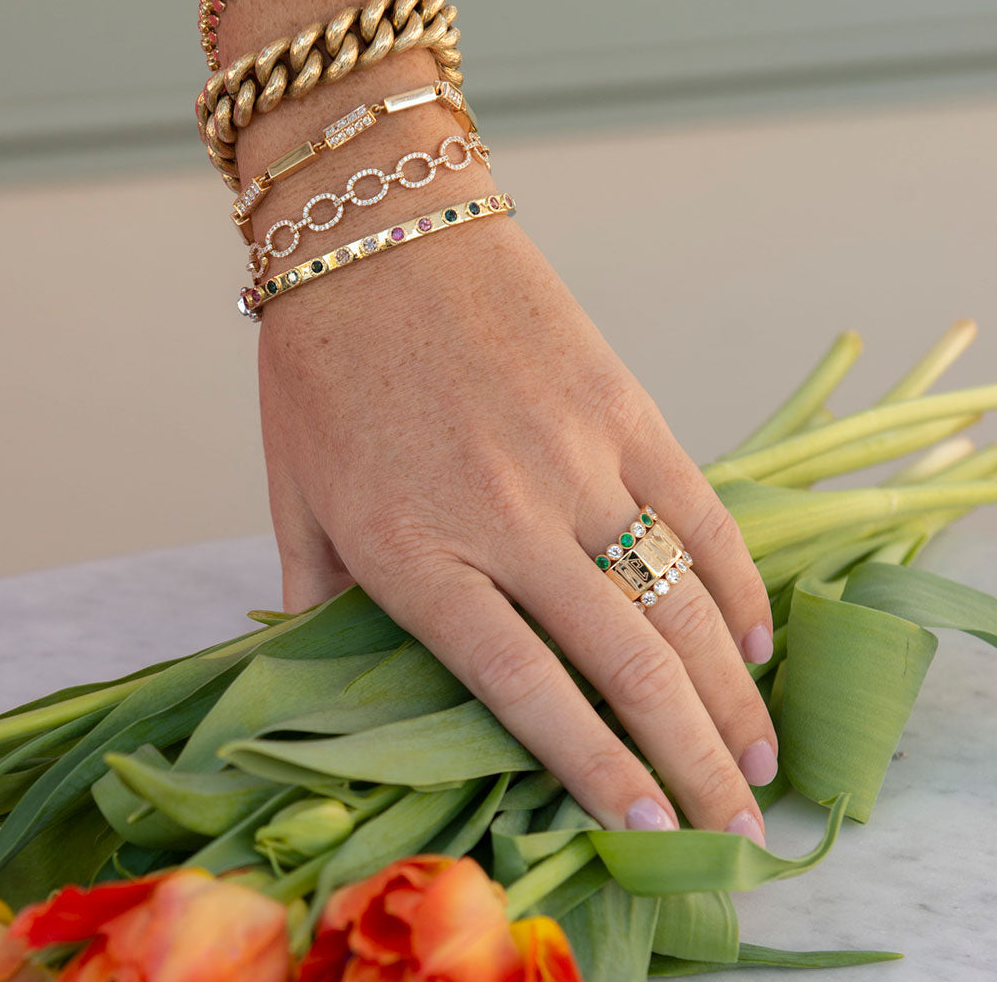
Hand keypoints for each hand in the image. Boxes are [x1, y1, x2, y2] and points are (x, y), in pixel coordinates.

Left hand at [257, 193, 776, 842]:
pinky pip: (696, 509)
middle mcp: (504, 521)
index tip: (646, 825)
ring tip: (761, 756)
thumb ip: (317, 594)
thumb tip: (326, 668)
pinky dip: (735, 582)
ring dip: (730, 692)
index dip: (594, 768)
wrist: (376, 229)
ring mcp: (575, 459)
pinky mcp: (620, 405)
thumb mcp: (295, 494)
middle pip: (623, 665)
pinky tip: (755, 638)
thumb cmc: (322, 367)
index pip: (524, 690)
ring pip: (676, 599)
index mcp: (414, 555)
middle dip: (691, 762)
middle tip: (738, 827)